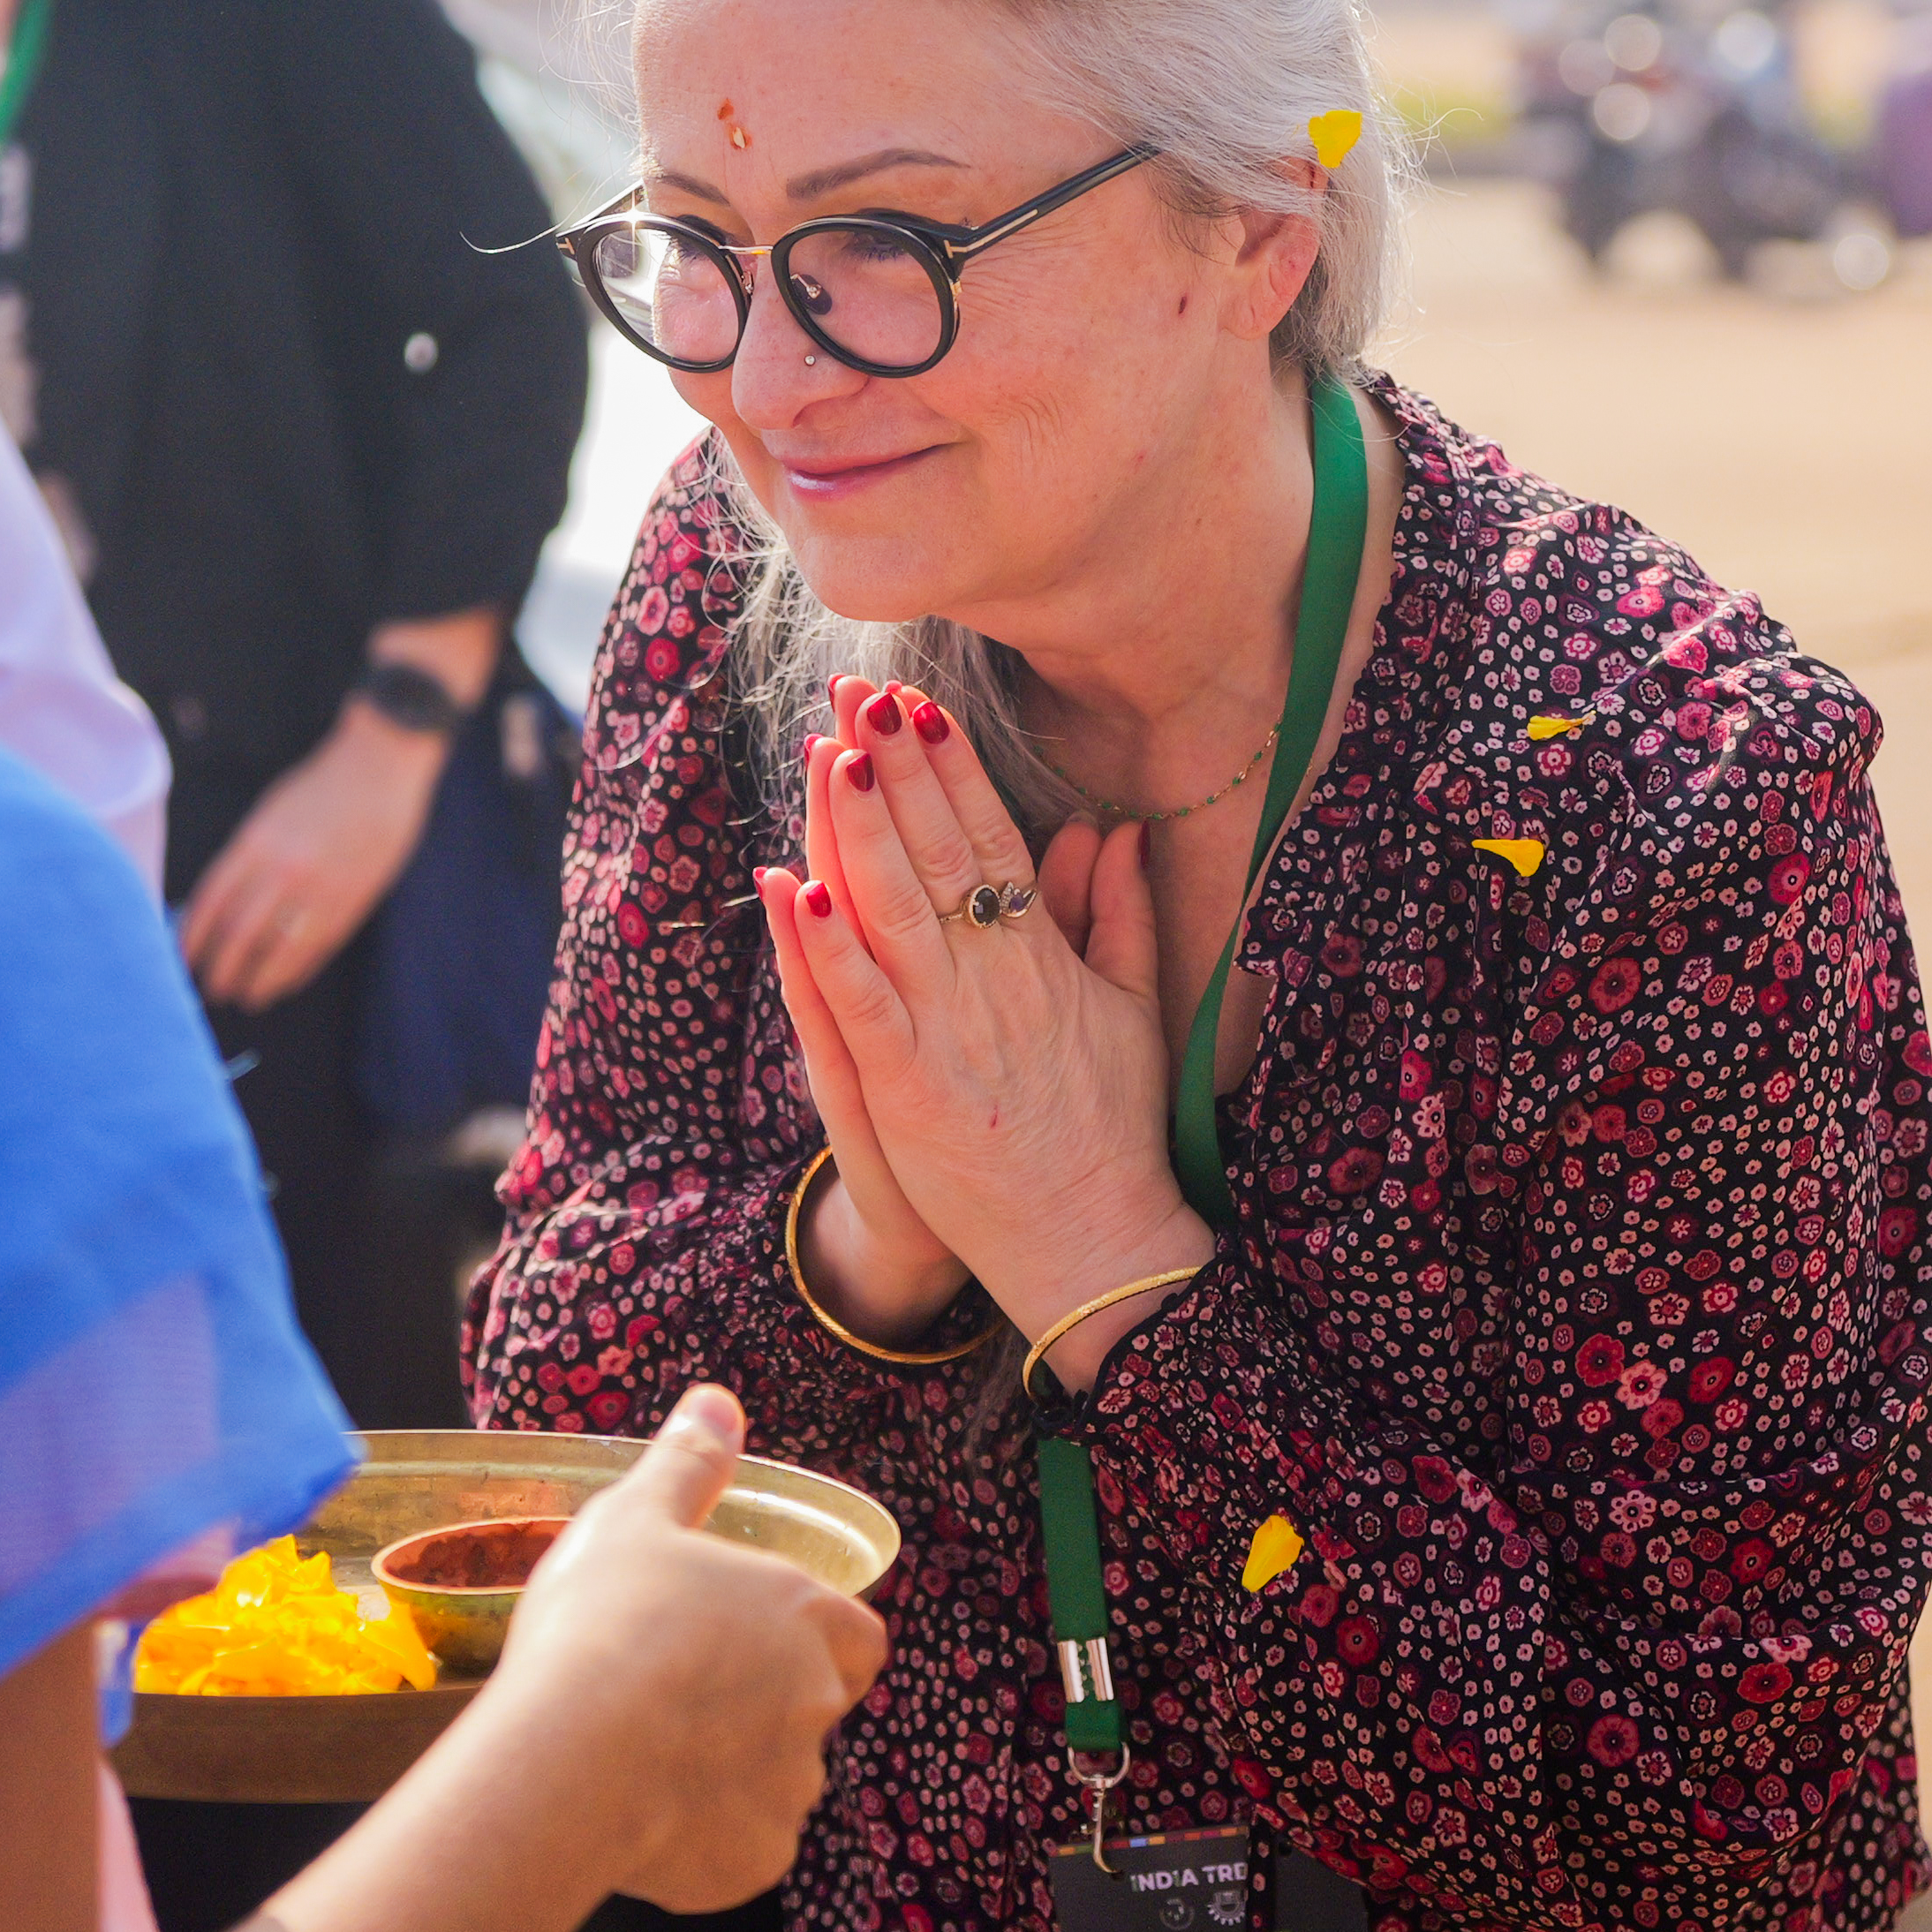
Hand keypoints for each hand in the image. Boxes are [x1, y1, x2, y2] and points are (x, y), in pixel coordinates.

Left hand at [178, 706, 446, 1010]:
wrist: (381, 766)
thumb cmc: (321, 786)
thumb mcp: (269, 814)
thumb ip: (246, 858)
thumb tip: (220, 907)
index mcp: (255, 842)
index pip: (210, 903)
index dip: (191, 938)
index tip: (181, 960)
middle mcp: (283, 869)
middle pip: (238, 935)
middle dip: (220, 970)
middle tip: (211, 989)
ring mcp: (320, 890)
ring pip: (278, 952)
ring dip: (257, 982)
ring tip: (246, 997)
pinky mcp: (352, 903)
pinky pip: (316, 949)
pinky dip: (295, 972)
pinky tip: (282, 984)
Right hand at [481, 1385, 887, 1911]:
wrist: (570, 1760)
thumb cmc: (604, 1627)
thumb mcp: (636, 1518)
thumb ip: (687, 1464)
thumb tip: (718, 1401)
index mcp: (804, 1618)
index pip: (858, 1636)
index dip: (817, 1639)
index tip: (753, 1642)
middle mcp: (816, 1704)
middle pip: (811, 1708)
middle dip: (758, 1709)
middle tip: (673, 1699)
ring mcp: (791, 1790)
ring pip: (774, 1782)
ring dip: (727, 1773)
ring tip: (642, 1757)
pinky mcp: (754, 1863)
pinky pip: (736, 1849)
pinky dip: (700, 1838)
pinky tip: (636, 1815)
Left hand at [780, 676, 1212, 1383]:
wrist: (1097, 1240)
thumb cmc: (1112, 1127)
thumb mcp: (1133, 1008)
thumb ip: (1121, 914)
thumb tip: (1117, 827)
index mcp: (1043, 957)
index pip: (992, 839)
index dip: (953, 769)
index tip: (919, 703)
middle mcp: (995, 979)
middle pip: (937, 853)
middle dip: (895, 769)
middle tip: (858, 690)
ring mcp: (949, 1030)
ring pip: (893, 909)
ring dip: (859, 827)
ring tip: (829, 751)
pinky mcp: (908, 1086)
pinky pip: (860, 1001)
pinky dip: (829, 943)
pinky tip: (798, 884)